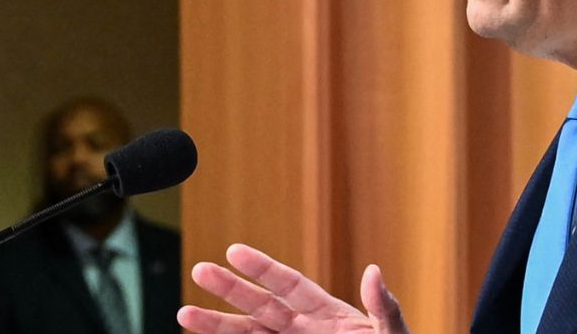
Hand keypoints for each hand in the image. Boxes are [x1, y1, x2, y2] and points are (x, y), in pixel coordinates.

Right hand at [178, 243, 409, 332]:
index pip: (289, 285)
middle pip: (260, 307)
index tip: (234, 251)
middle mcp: (303, 330)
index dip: (263, 268)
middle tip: (198, 270)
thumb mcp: (393, 332)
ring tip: (183, 315)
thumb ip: (383, 306)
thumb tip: (374, 271)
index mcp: (327, 313)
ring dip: (217, 327)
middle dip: (230, 290)